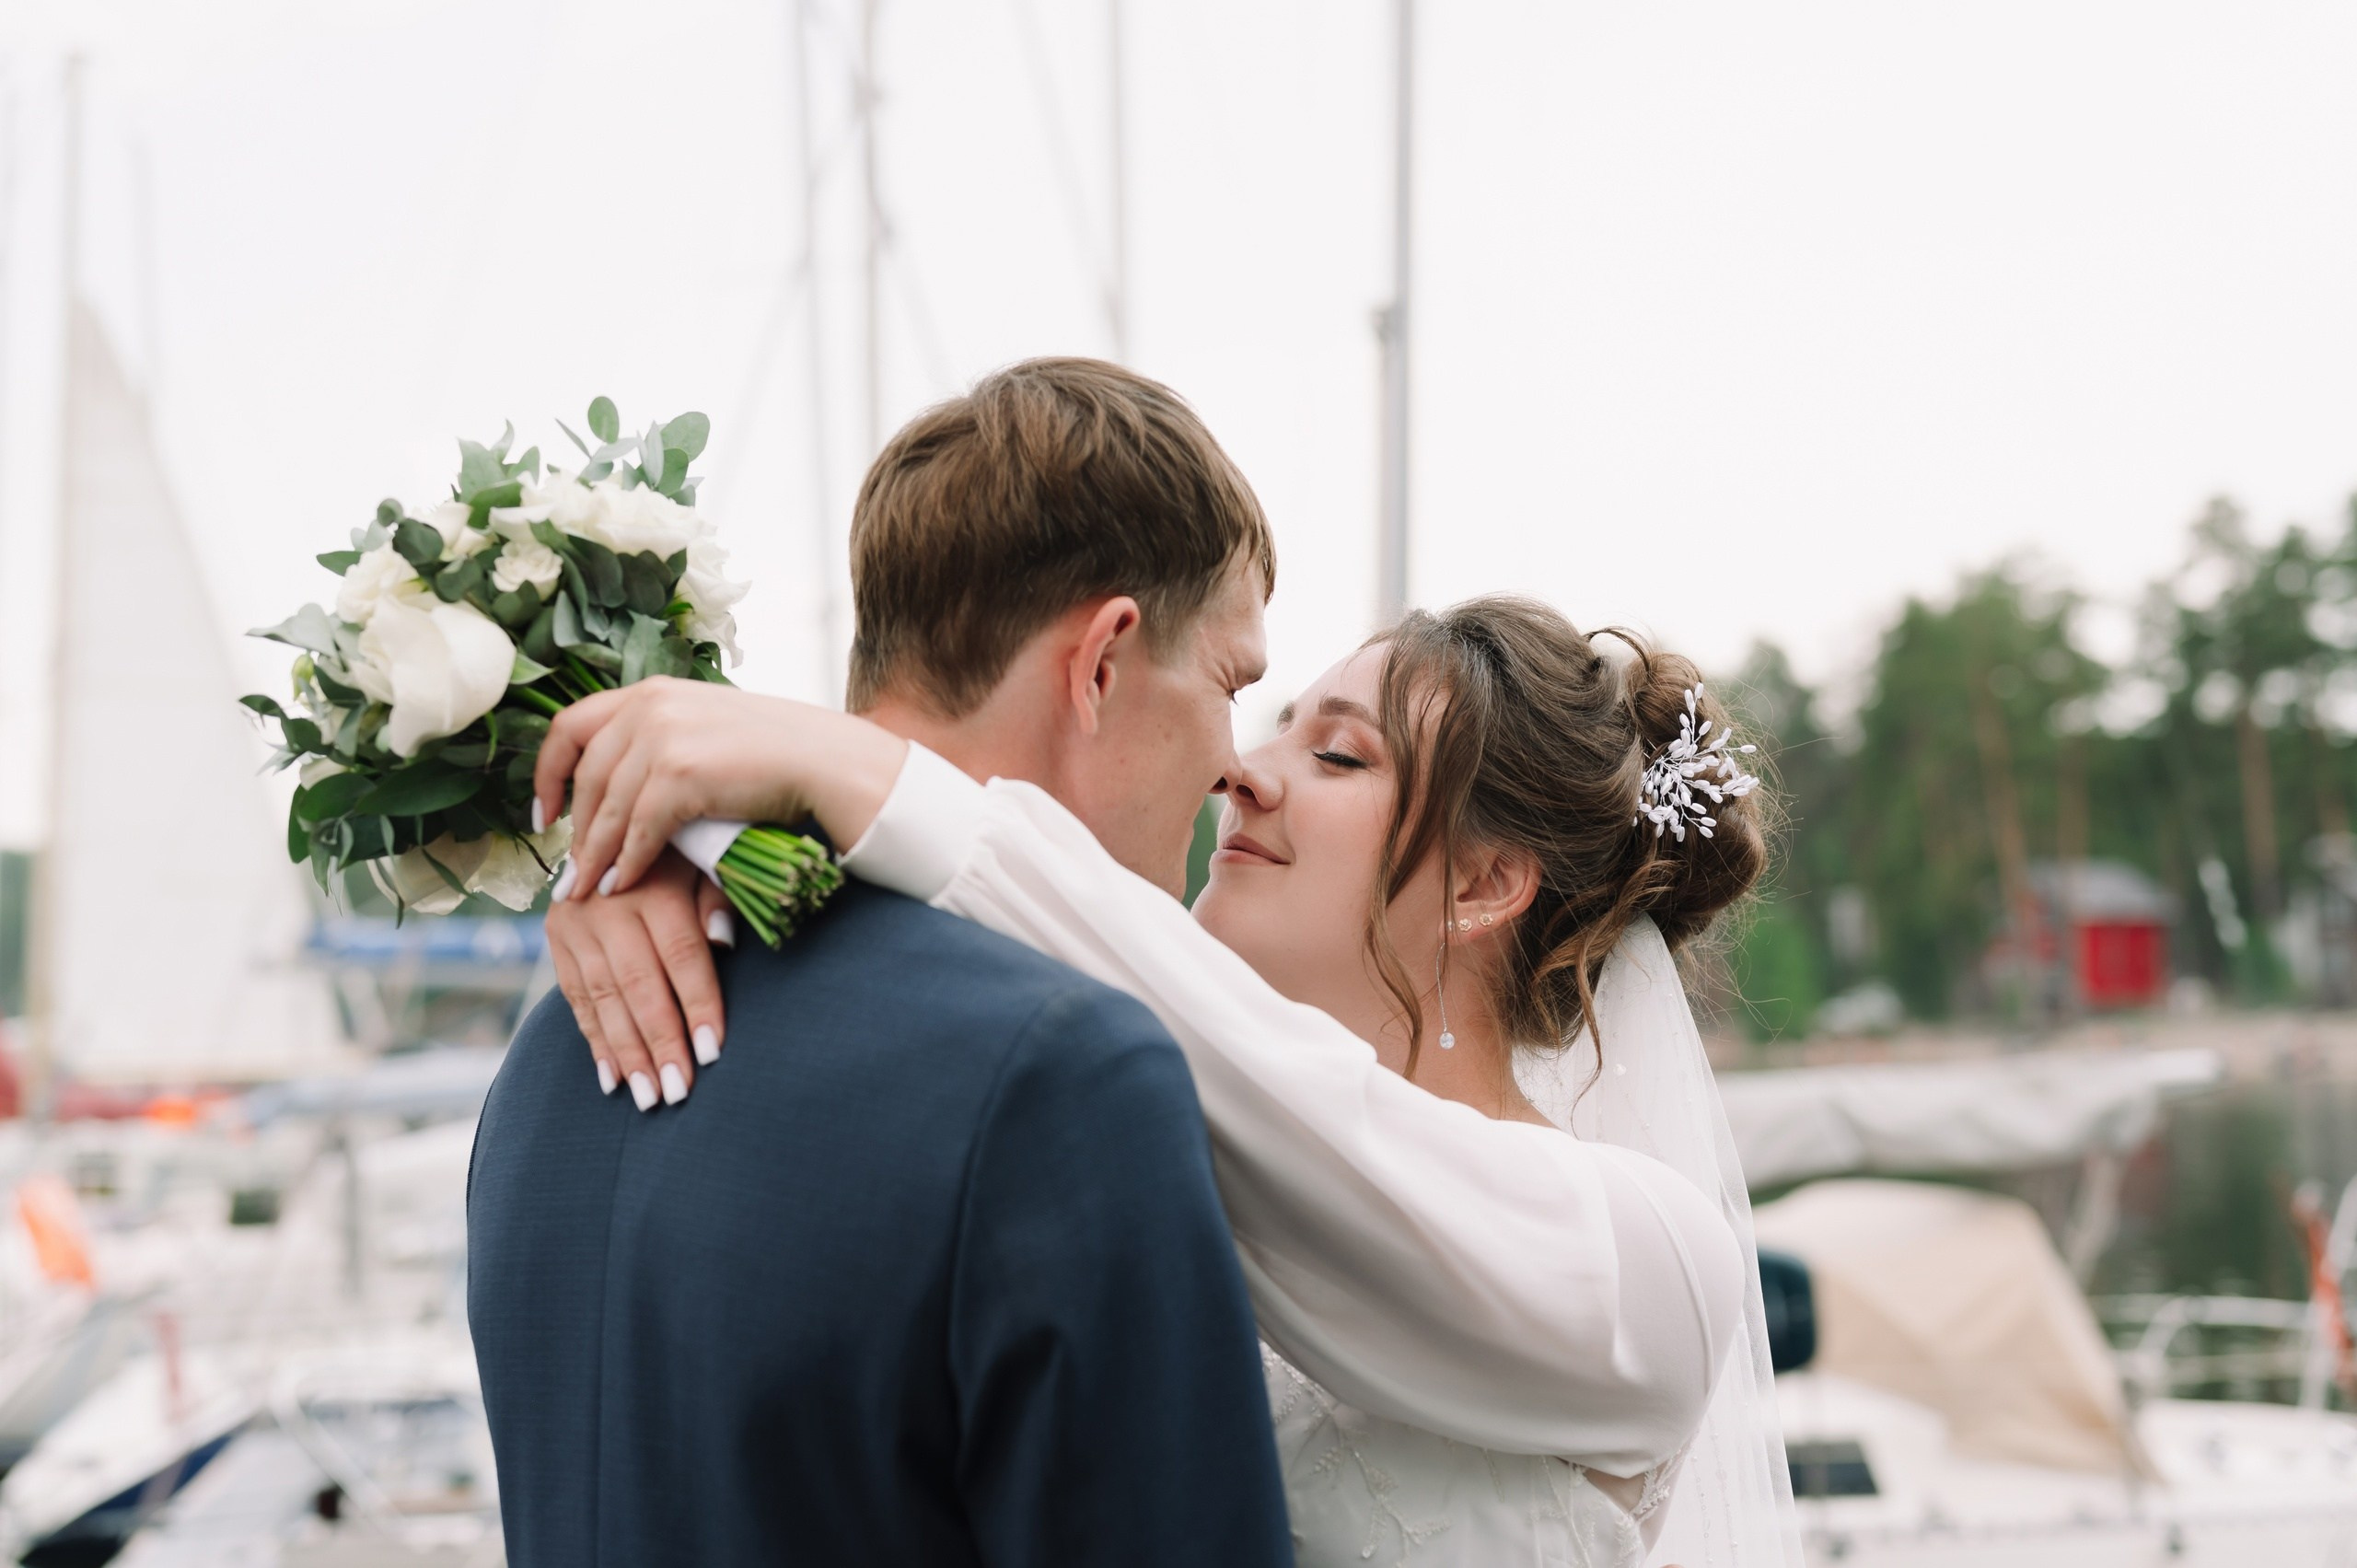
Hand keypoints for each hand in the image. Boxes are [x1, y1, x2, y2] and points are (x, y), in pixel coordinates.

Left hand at [533, 678, 905, 902]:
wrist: (826, 763)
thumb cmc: (774, 756)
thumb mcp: (705, 731)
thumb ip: (659, 745)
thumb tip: (616, 791)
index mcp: (651, 691)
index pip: (570, 726)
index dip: (547, 774)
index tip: (544, 814)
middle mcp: (649, 706)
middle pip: (586, 775)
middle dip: (574, 830)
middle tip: (570, 872)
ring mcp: (663, 737)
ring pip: (608, 807)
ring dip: (595, 855)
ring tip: (589, 890)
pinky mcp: (680, 774)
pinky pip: (639, 829)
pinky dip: (628, 861)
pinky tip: (624, 885)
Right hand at [546, 848, 732, 1108]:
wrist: (613, 825)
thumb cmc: (682, 852)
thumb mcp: (706, 861)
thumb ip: (718, 898)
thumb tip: (722, 942)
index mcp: (654, 883)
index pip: (681, 954)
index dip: (698, 1004)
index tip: (714, 1052)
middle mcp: (608, 903)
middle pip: (638, 985)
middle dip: (660, 1043)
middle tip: (678, 1092)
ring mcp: (575, 922)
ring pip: (604, 998)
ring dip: (627, 1053)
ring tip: (649, 1099)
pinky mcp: (556, 938)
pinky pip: (576, 999)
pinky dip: (596, 1042)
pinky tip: (614, 1079)